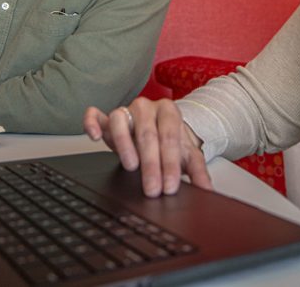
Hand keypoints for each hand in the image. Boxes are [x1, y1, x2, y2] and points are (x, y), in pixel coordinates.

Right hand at [83, 98, 212, 197]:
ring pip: (120, 120)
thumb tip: (207, 191)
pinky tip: (95, 137)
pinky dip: (92, 123)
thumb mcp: (188, 155)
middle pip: (147, 133)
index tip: (169, 186)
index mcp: (169, 111)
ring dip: (124, 144)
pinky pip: (96, 115)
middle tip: (152, 189)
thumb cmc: (172, 142)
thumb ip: (198, 172)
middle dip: (150, 164)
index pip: (170, 136)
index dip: (170, 163)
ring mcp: (126, 110)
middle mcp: (147, 107)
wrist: (161, 129)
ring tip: (131, 166)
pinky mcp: (108, 117)